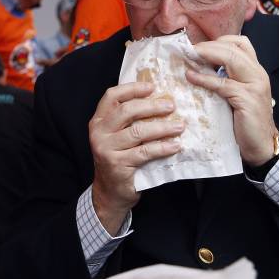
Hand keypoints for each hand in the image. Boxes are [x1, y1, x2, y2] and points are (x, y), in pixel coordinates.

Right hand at [89, 81, 184, 232]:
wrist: (109, 191)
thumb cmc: (118, 158)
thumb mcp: (116, 136)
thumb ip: (128, 120)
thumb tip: (158, 99)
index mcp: (98, 121)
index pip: (112, 96)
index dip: (132, 88)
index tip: (152, 87)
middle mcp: (99, 132)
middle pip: (126, 111)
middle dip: (151, 106)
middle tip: (171, 105)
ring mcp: (106, 149)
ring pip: (137, 132)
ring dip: (162, 127)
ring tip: (179, 126)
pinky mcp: (118, 164)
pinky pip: (144, 152)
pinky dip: (162, 147)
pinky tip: (175, 145)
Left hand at [188, 35, 275, 166]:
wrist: (261, 145)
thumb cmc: (244, 119)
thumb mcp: (236, 93)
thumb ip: (224, 77)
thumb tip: (197, 64)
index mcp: (255, 70)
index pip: (240, 43)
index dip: (218, 41)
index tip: (198, 45)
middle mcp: (258, 74)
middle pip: (233, 48)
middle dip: (209, 46)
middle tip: (188, 49)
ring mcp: (254, 86)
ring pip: (230, 59)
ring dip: (207, 55)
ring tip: (188, 55)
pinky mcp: (247, 99)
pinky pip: (222, 84)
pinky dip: (204, 78)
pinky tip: (190, 76)